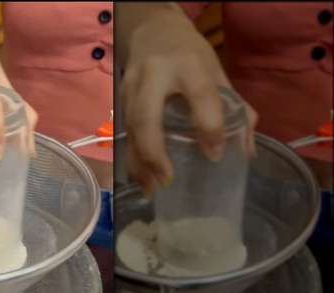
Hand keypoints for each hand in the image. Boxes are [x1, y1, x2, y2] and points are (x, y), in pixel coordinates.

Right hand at [120, 15, 257, 196]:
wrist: (152, 32)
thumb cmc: (190, 56)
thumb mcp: (217, 73)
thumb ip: (235, 109)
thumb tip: (243, 152)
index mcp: (188, 65)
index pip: (200, 95)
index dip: (210, 125)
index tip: (216, 155)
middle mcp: (154, 76)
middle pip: (146, 118)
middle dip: (154, 153)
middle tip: (168, 180)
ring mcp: (132, 88)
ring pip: (130, 130)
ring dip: (139, 163)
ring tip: (153, 189)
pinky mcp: (120, 100)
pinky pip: (125, 134)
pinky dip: (132, 159)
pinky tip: (142, 178)